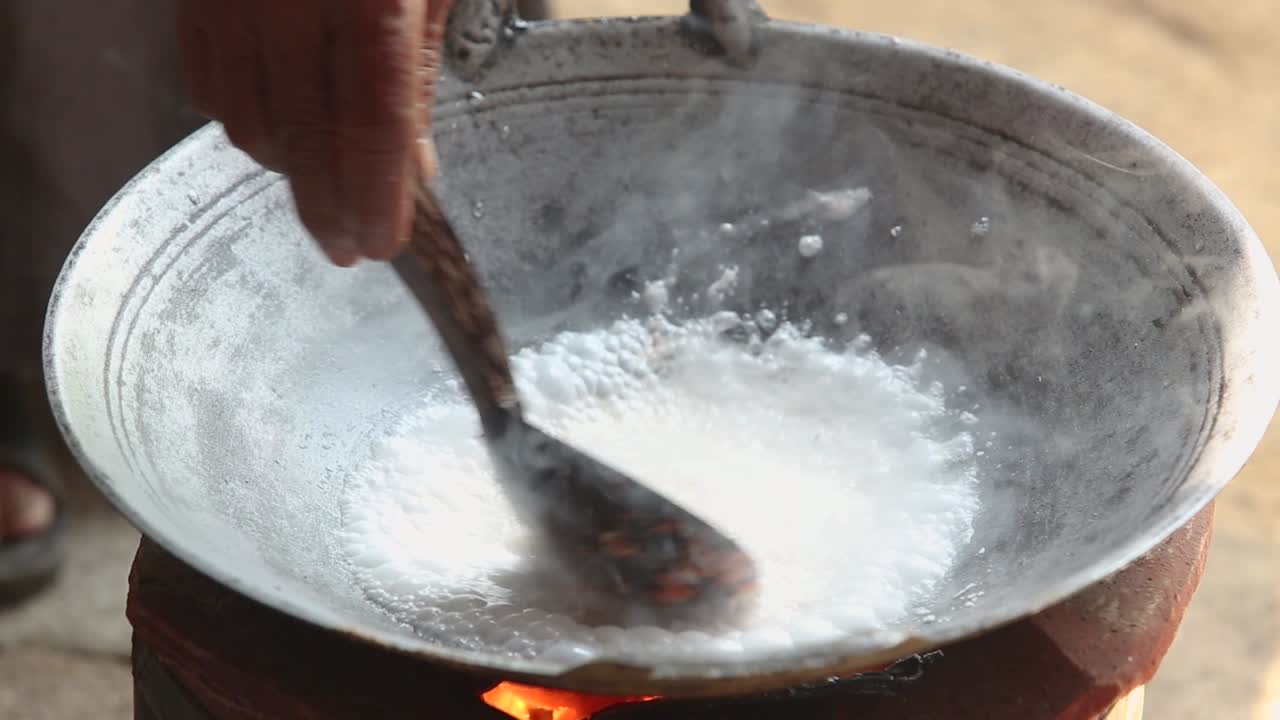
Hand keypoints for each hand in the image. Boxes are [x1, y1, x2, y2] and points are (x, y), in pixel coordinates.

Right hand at [176, 0, 453, 265]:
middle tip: (348, 250)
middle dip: (329, 210)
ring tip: (322, 184)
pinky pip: (206, 89)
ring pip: (250, 125)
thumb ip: (419, 72)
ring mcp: (232, 4)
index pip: (372, 126)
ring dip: (290, 171)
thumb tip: (414, 168)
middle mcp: (290, 5)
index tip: (381, 245)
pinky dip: (244, 125)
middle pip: (306, 139)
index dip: (376, 197)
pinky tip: (277, 134)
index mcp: (368, 3)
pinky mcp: (193, 2)